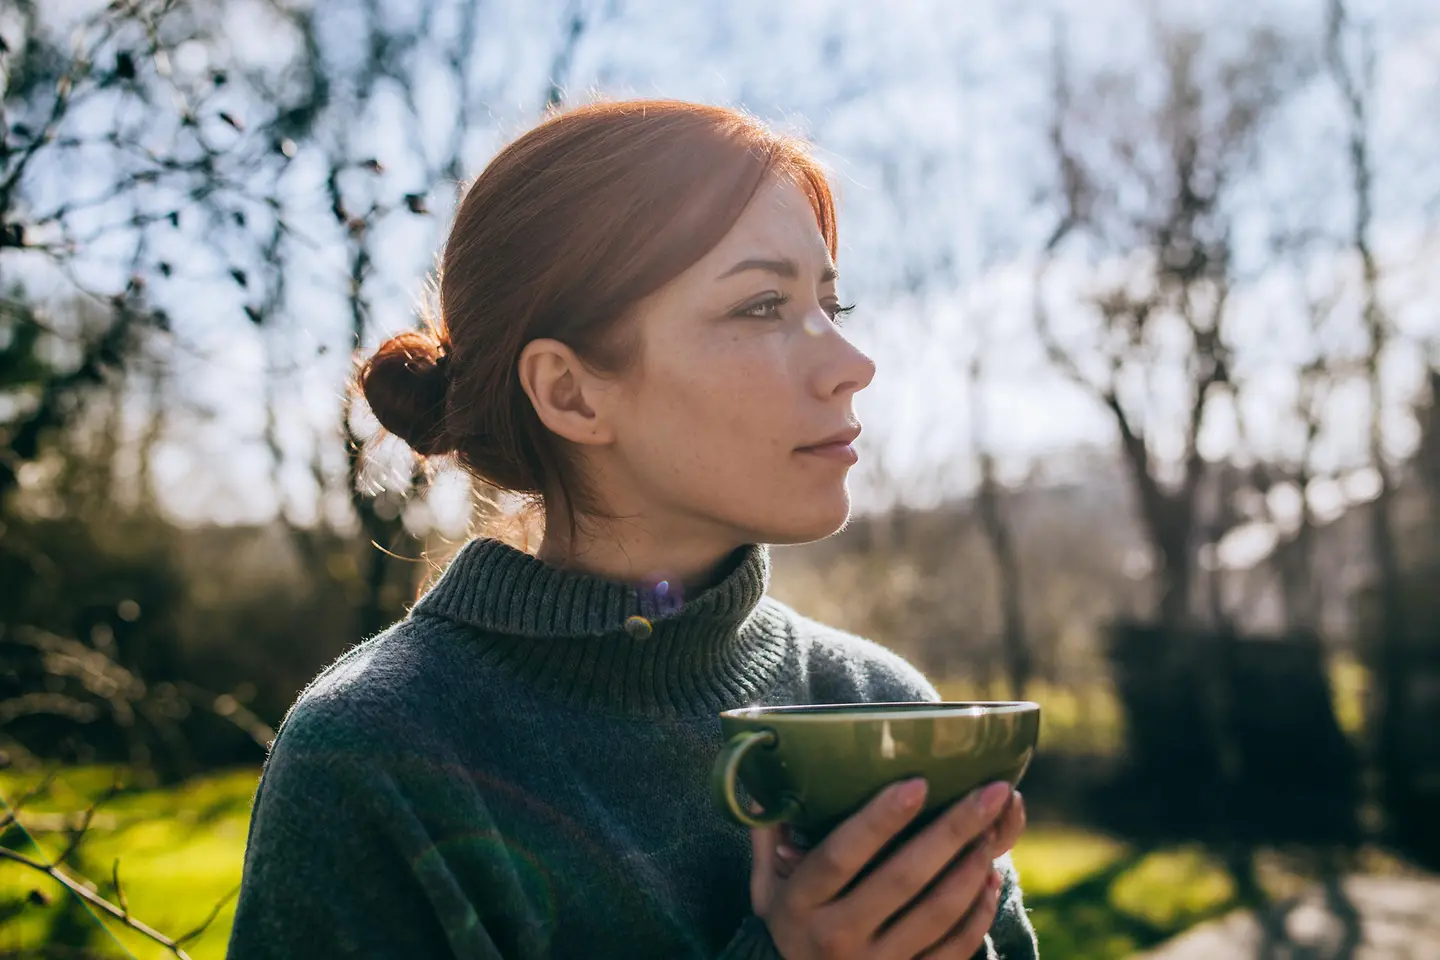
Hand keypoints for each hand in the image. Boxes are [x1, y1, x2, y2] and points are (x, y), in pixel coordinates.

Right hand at [748, 780, 1026, 958]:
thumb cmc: (789, 924)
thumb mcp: (766, 887)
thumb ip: (769, 836)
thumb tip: (768, 785)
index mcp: (800, 903)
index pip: (840, 855)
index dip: (879, 819)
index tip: (918, 782)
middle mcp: (837, 936)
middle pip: (902, 877)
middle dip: (953, 829)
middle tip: (991, 790)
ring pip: (937, 912)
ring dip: (971, 867)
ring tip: (993, 828)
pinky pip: (954, 948)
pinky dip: (978, 912)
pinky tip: (989, 877)